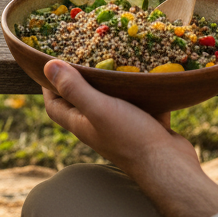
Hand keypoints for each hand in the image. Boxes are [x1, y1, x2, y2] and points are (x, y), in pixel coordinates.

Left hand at [42, 59, 217, 216]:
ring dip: (110, 81)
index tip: (51, 61)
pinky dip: (138, 88)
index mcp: (81, 123)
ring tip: (112, 55)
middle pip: (81, 100)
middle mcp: (98, 125)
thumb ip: (74, 88)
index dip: (48, 85)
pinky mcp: (144, 124)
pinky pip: (138, 102)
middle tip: (82, 52)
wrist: (169, 164)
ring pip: (111, 99)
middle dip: (79, 77)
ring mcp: (121, 126)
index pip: (54, 105)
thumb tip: (47, 66)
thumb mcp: (98, 108)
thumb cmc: (130, 137)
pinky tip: (143, 70)